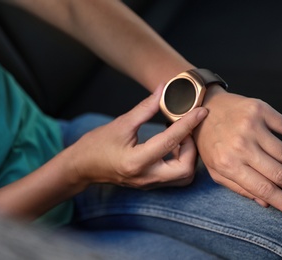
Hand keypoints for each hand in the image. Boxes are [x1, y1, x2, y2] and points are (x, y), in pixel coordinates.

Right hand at [60, 90, 206, 189]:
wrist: (81, 167)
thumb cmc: (96, 145)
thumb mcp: (121, 124)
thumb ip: (145, 108)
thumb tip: (163, 91)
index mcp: (137, 161)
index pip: (170, 141)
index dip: (188, 124)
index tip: (201, 111)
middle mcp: (146, 176)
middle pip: (186, 169)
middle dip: (192, 148)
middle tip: (187, 130)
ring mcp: (148, 183)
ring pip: (183, 177)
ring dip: (189, 157)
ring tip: (180, 138)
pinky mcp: (149, 184)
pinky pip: (174, 177)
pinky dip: (181, 162)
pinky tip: (173, 146)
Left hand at [193, 87, 281, 218]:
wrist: (203, 107)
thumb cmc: (210, 142)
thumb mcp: (216, 171)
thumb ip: (239, 188)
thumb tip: (267, 203)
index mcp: (229, 164)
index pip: (265, 189)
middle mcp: (241, 146)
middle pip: (280, 174)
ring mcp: (252, 126)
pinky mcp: (260, 109)